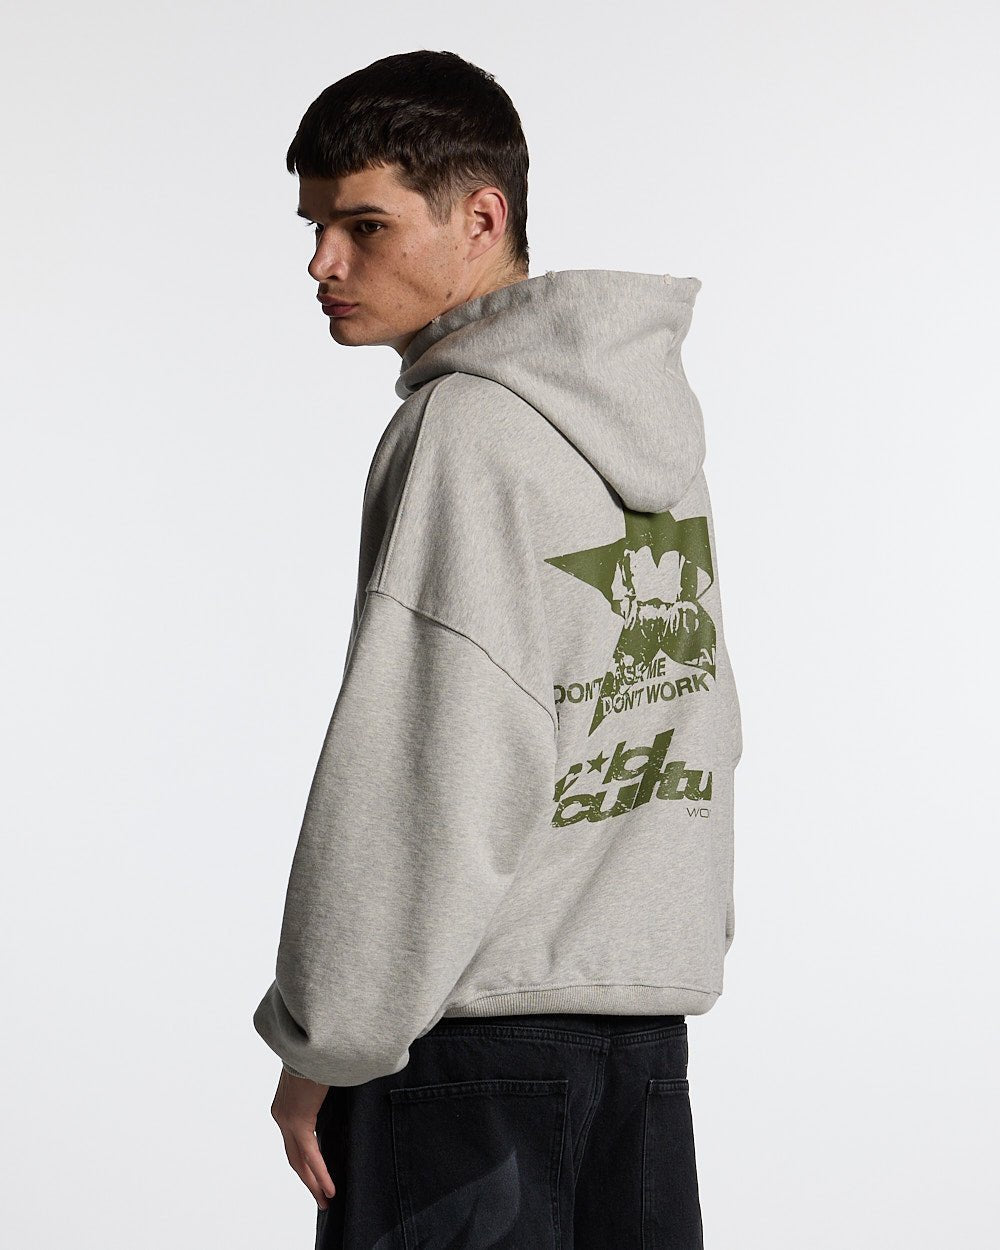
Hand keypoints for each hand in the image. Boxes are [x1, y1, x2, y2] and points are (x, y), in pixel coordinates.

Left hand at [269, 1067, 336, 1209]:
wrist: (312, 1042)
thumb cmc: (319, 1054)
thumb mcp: (317, 1077)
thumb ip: (321, 1091)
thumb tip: (339, 1092)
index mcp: (284, 1105)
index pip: (293, 1141)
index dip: (304, 1161)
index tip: (314, 1175)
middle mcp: (281, 1116)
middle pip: (294, 1157)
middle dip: (307, 1180)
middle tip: (320, 1198)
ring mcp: (287, 1120)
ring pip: (300, 1161)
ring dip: (313, 1183)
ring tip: (325, 1200)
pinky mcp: (299, 1122)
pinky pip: (311, 1155)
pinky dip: (320, 1173)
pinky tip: (329, 1188)